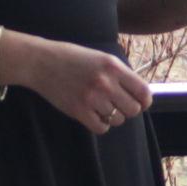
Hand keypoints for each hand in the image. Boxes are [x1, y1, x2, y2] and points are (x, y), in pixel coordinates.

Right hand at [17, 36, 151, 135]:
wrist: (41, 62)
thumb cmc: (72, 58)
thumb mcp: (101, 58)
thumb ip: (120, 74)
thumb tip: (139, 93)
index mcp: (113, 67)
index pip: (143, 92)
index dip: (145, 101)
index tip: (141, 103)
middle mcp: (105, 83)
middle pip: (133, 109)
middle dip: (128, 110)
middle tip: (118, 105)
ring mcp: (92, 98)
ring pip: (118, 119)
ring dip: (113, 116)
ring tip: (102, 107)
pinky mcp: (78, 111)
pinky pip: (102, 127)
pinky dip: (101, 124)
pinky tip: (94, 115)